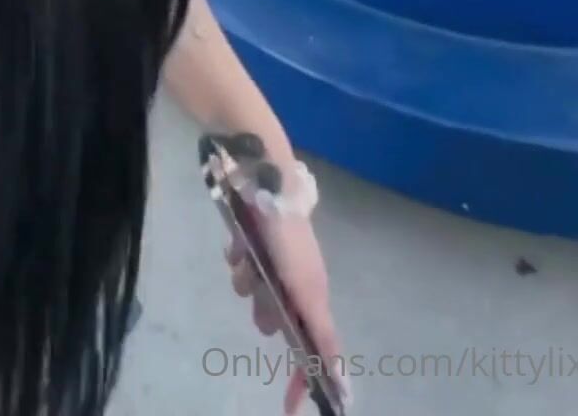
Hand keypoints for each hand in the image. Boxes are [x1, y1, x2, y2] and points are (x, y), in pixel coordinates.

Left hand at [225, 206, 342, 412]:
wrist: (265, 184)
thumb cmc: (288, 241)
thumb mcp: (308, 290)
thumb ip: (321, 333)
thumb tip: (340, 378)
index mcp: (310, 295)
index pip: (308, 346)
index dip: (302, 375)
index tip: (290, 404)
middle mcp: (291, 280)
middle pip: (270, 316)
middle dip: (262, 309)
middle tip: (261, 291)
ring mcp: (269, 260)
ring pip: (249, 288)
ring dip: (245, 278)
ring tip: (247, 257)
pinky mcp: (249, 241)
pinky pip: (237, 261)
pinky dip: (236, 254)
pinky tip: (238, 241)